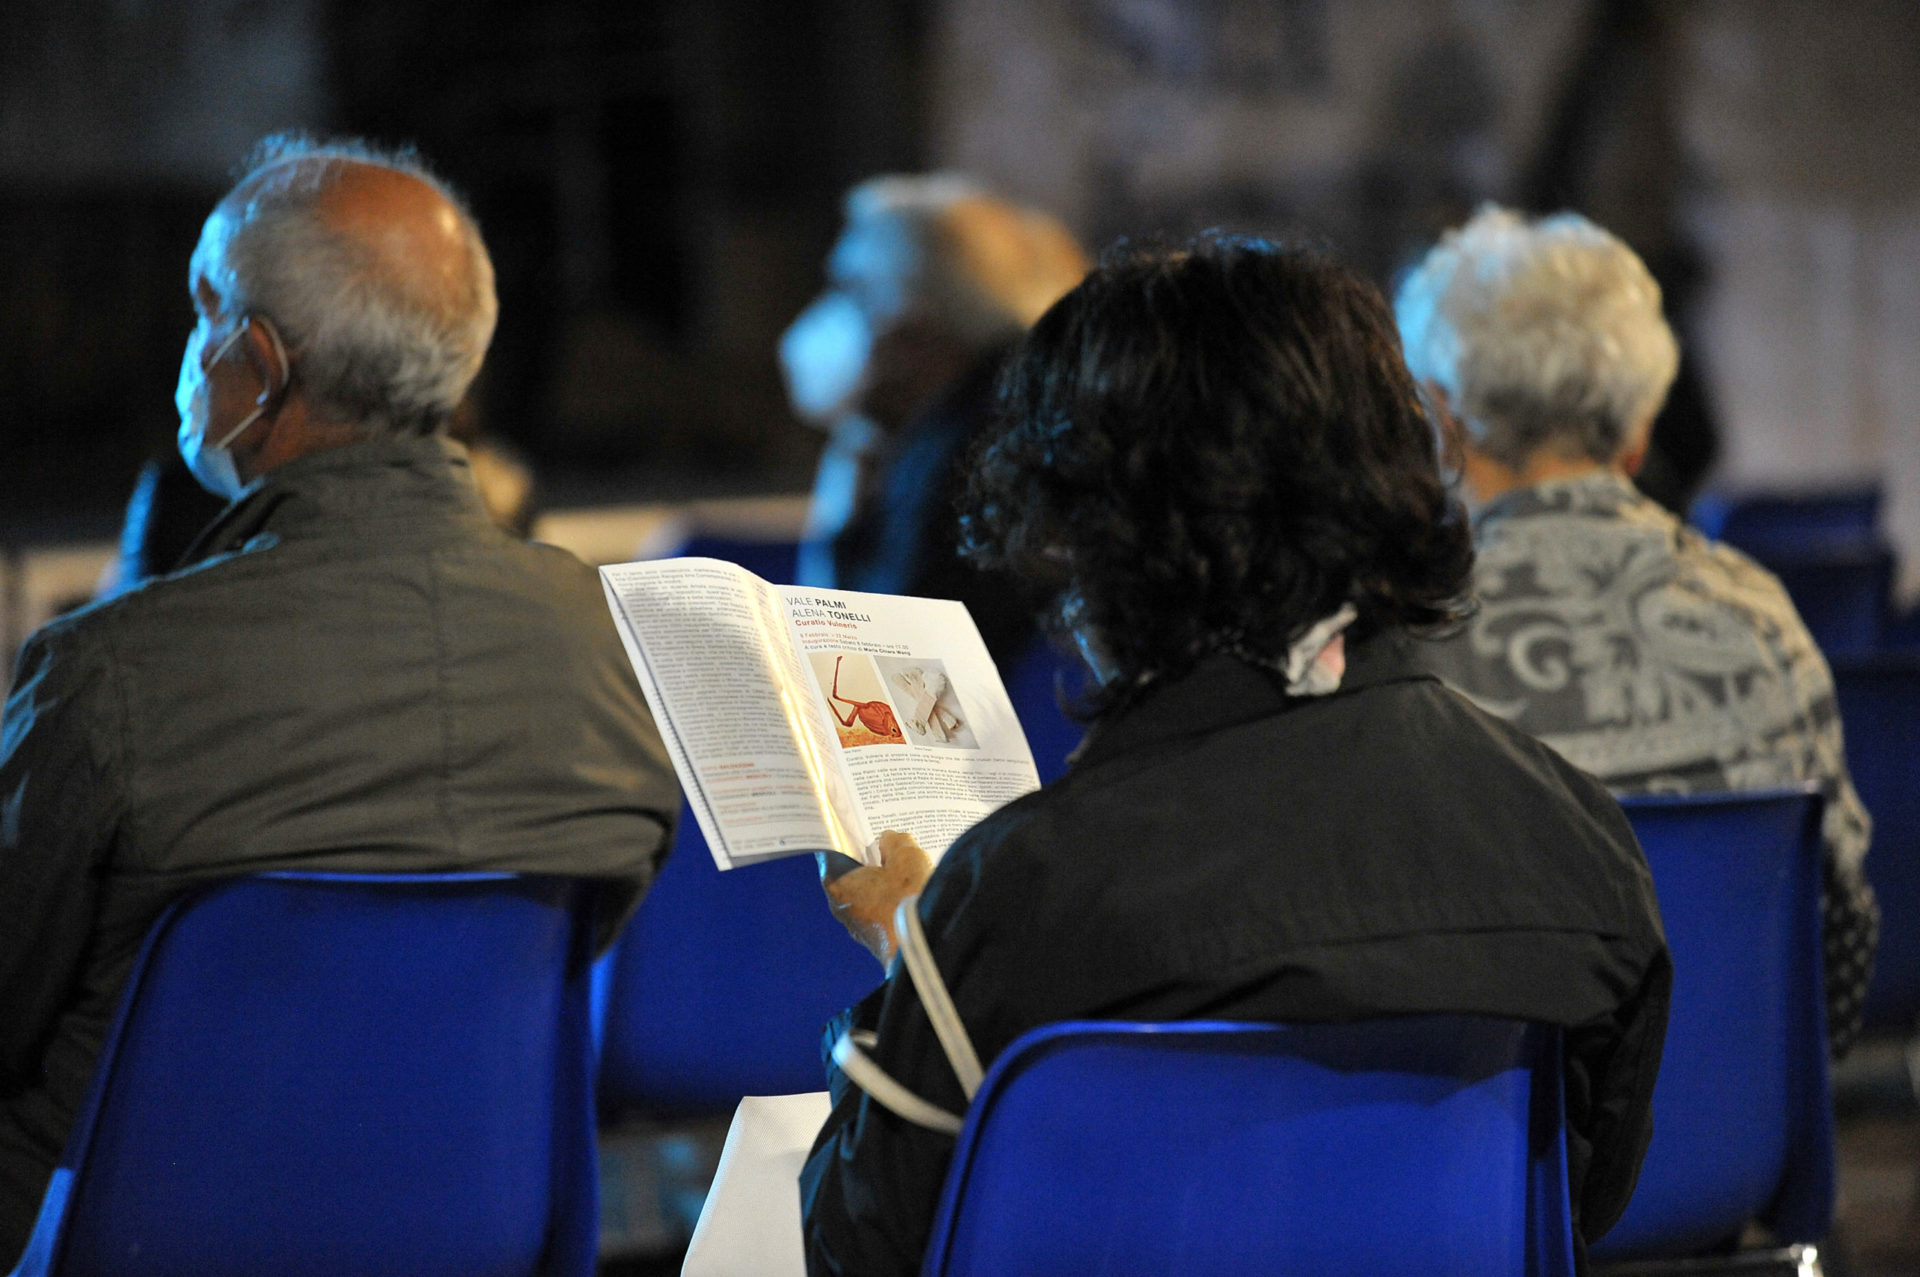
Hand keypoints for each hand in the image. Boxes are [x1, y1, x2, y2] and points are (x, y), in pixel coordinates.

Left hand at [819, 830, 932, 966]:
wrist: (924, 952)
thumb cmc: (908, 902)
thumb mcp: (907, 857)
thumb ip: (895, 841)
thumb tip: (888, 841)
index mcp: (837, 880)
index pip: (831, 847)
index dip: (844, 831)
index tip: (855, 819)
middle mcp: (840, 904)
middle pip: (850, 868)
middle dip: (869, 854)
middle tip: (889, 839)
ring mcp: (857, 923)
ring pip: (866, 889)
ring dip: (883, 877)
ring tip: (907, 865)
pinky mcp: (875, 936)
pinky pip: (879, 907)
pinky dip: (891, 896)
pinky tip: (913, 890)